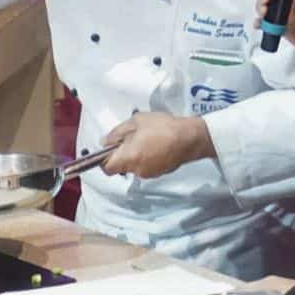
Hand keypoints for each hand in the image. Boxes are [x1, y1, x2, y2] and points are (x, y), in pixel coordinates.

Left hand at [99, 113, 213, 178]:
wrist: (190, 137)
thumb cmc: (162, 127)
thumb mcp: (136, 121)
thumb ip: (117, 133)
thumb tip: (105, 142)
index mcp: (127, 158)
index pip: (106, 168)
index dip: (104, 159)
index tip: (109, 149)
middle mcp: (136, 170)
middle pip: (121, 167)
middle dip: (123, 154)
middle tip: (131, 138)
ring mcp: (149, 173)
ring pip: (135, 166)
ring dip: (136, 155)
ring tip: (147, 139)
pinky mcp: (160, 172)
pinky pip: (147, 166)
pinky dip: (147, 158)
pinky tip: (157, 145)